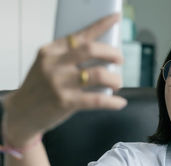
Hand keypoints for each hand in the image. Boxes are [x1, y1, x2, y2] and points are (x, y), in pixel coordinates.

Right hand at [2, 13, 125, 146]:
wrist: (22, 114)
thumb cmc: (41, 89)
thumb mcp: (48, 67)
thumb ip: (69, 59)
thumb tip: (104, 56)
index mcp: (50, 51)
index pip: (80, 35)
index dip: (101, 25)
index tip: (115, 18)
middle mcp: (54, 64)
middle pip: (92, 50)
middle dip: (113, 53)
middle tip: (119, 60)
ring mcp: (59, 83)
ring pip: (99, 74)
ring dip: (115, 79)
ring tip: (117, 83)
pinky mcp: (66, 102)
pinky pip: (98, 99)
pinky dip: (113, 101)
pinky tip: (119, 102)